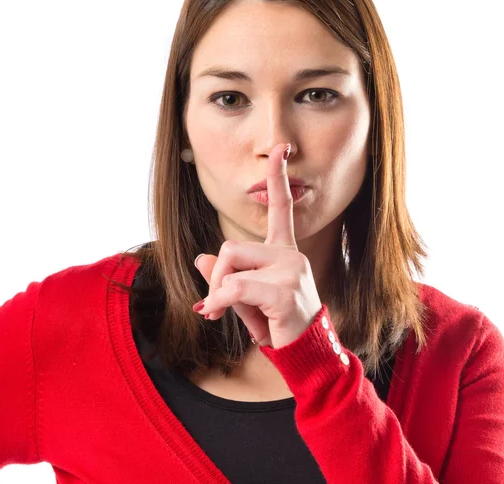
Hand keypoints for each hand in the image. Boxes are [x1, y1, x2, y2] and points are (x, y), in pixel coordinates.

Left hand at [192, 143, 322, 348]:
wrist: (304, 355)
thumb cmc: (277, 326)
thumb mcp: (245, 299)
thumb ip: (225, 276)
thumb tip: (200, 258)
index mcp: (284, 251)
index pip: (280, 207)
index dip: (277, 177)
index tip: (281, 149)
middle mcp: (290, 254)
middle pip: (231, 245)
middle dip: (215, 274)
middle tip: (213, 302)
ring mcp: (291, 269)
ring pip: (230, 264)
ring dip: (217, 291)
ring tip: (221, 311)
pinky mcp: (284, 289)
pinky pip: (235, 286)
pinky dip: (219, 301)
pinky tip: (219, 313)